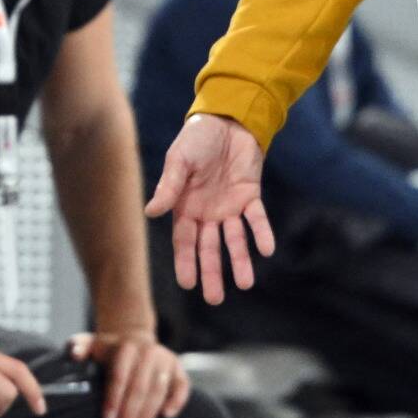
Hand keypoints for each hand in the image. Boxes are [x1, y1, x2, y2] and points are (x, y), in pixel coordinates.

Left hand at [69, 331, 191, 417]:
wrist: (134, 338)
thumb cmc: (110, 350)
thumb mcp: (92, 344)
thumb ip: (79, 347)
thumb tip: (74, 354)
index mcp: (126, 347)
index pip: (120, 377)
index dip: (113, 400)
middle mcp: (148, 352)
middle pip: (139, 387)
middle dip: (130, 413)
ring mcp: (166, 360)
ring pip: (158, 390)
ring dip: (148, 413)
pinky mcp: (178, 368)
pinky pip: (182, 386)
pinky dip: (177, 401)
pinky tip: (166, 417)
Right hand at [144, 113, 275, 303]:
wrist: (226, 119)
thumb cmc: (196, 138)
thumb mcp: (179, 160)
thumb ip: (169, 187)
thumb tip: (151, 212)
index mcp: (185, 206)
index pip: (184, 241)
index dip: (186, 262)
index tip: (188, 284)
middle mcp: (207, 212)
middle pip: (209, 248)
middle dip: (211, 272)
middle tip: (214, 299)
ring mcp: (229, 206)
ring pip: (234, 239)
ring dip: (239, 260)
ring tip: (245, 283)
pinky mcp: (250, 195)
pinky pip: (256, 218)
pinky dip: (261, 232)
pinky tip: (266, 249)